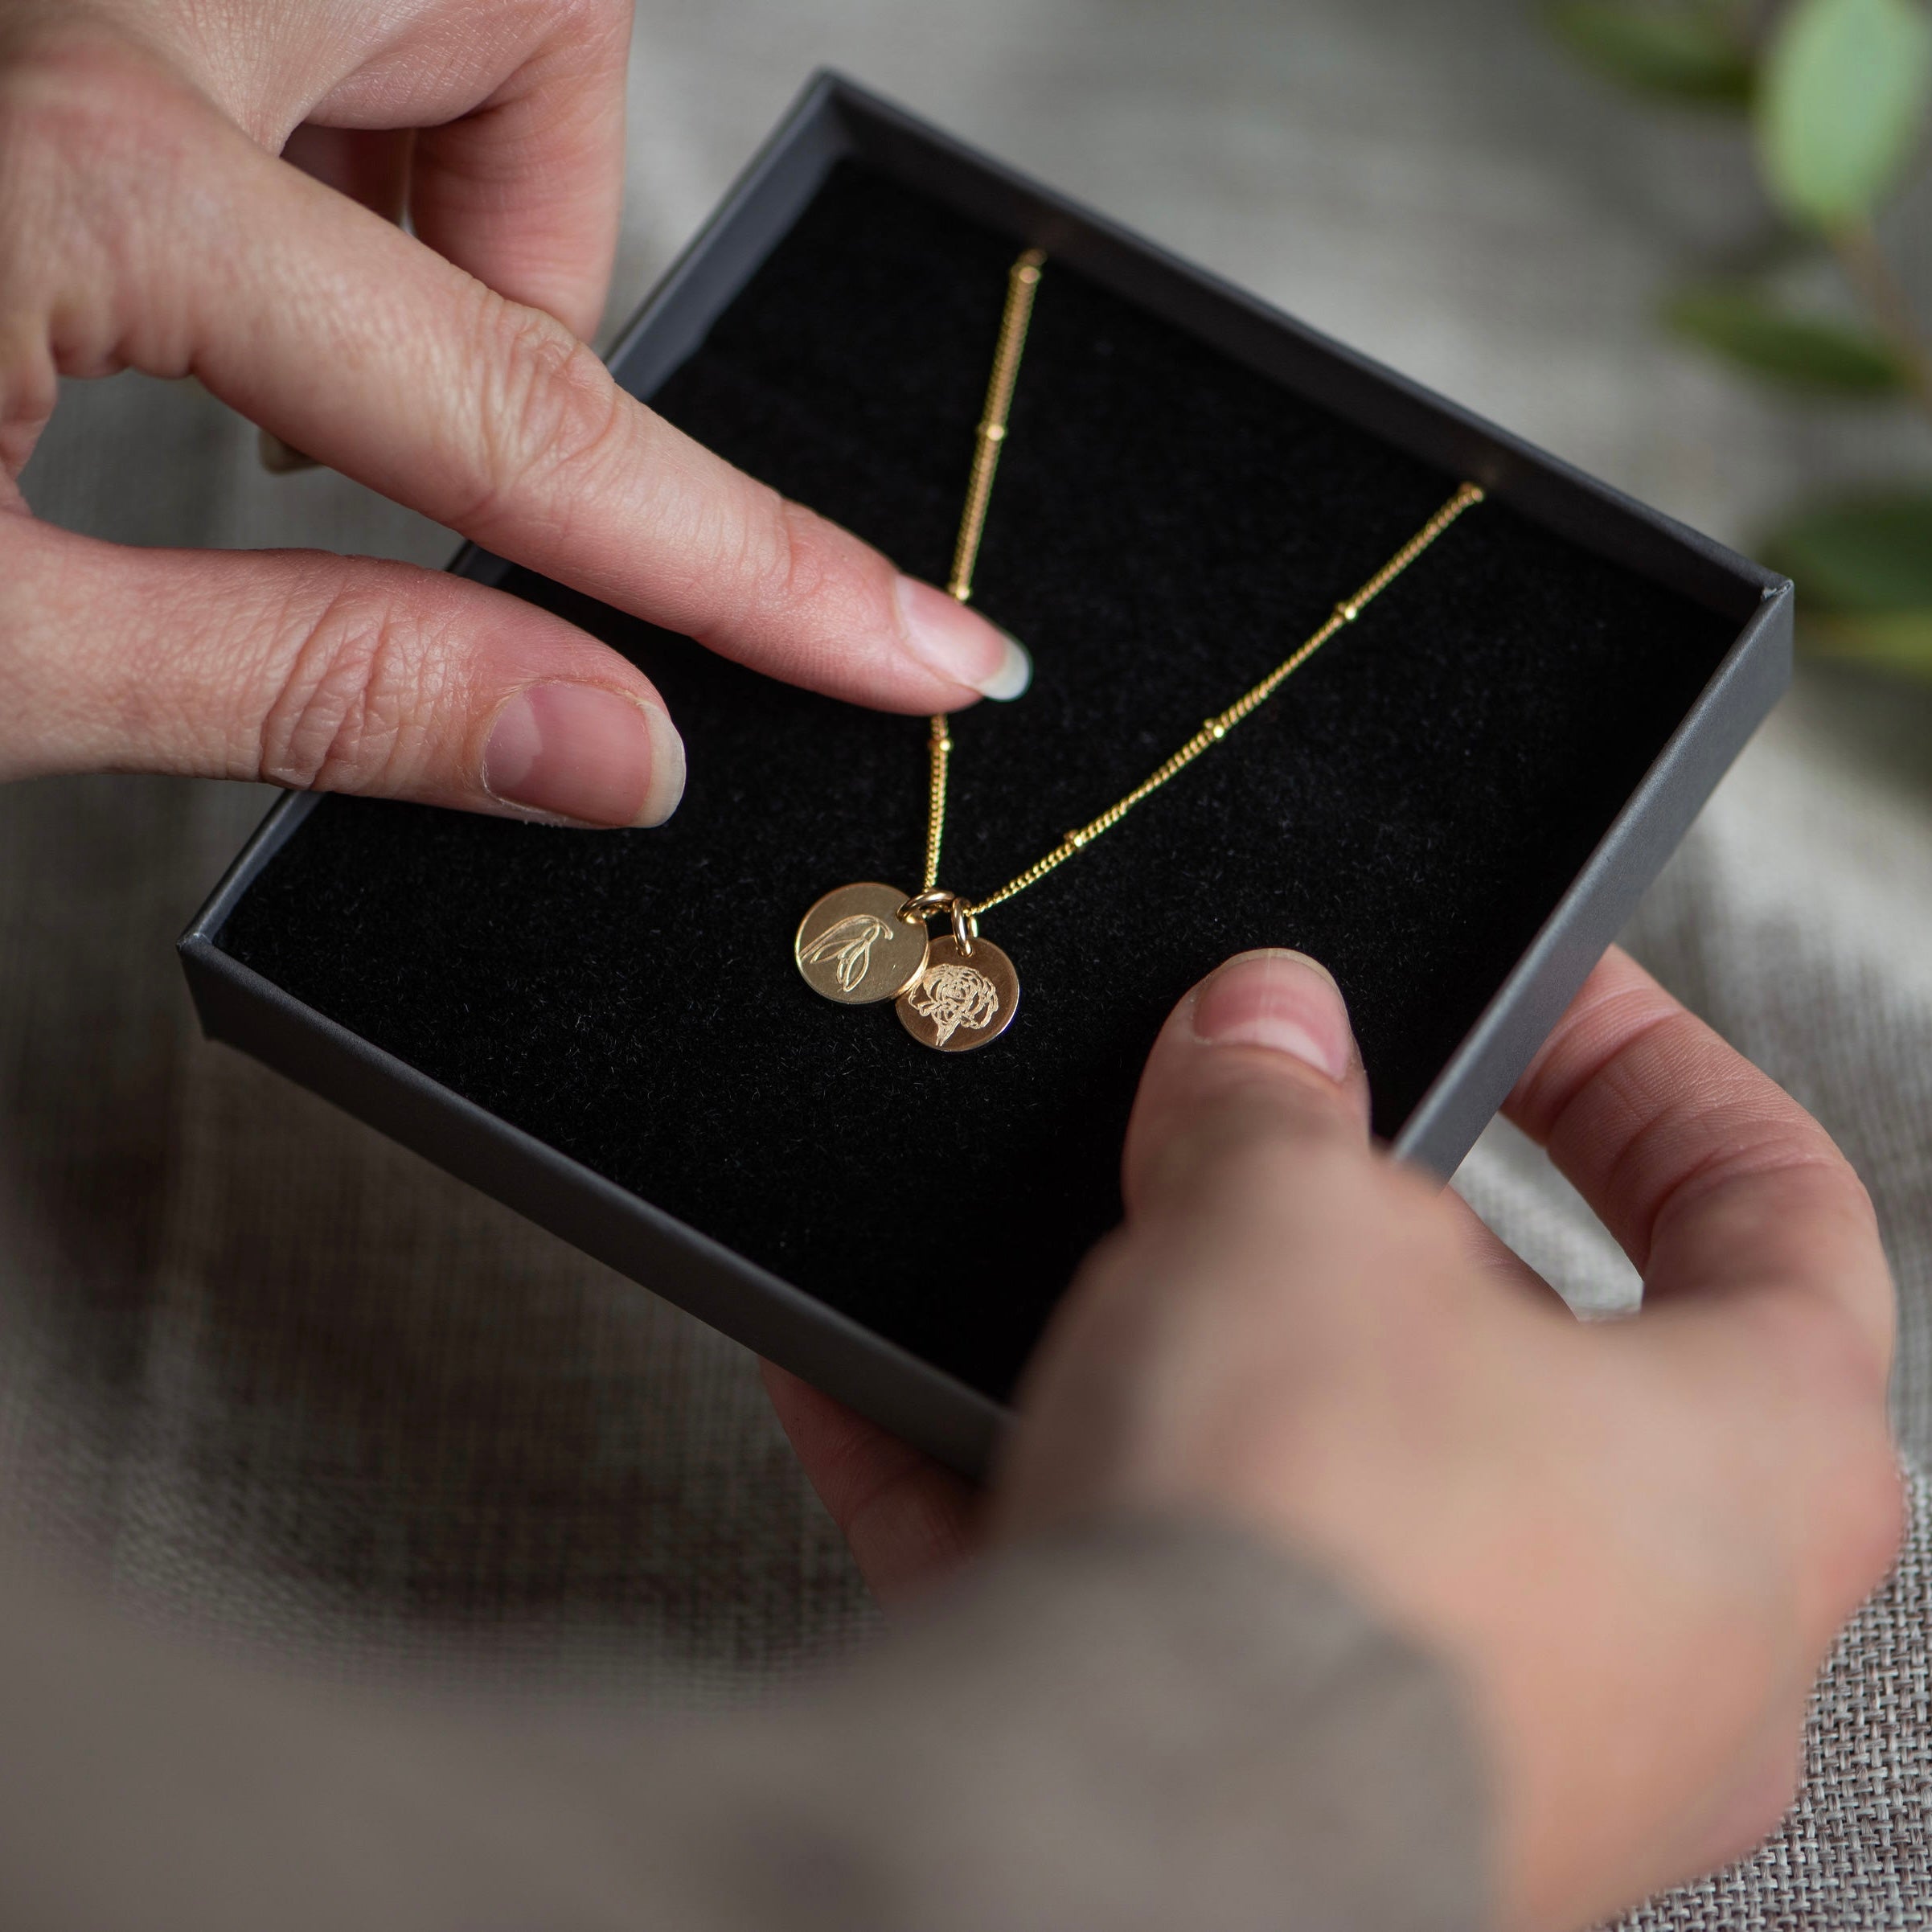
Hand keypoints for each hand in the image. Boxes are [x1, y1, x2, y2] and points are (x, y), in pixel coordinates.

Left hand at [0, 0, 1023, 820]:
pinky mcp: (14, 35)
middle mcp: (67, 4)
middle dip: (561, 211)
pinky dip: (320, 135)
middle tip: (481, 399)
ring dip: (444, 161)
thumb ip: (310, 687)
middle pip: (520, 0)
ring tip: (326, 359)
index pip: (523, 404)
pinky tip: (223, 290)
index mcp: (62, 169)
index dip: (750, 559)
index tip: (915, 646)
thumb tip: (614, 752)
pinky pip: (263, 7)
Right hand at [766, 945, 1901, 1930]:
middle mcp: (1662, 1637)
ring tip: (1058, 1269)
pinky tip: (900, 1413)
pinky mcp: (1304, 1800)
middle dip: (1365, 1233)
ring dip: (1186, 1369)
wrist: (1133, 1839)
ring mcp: (1485, 1739)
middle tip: (1262, 1145)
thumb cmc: (1324, 1550)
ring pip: (1331, 1493)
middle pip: (1523, 1361)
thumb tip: (1260, 1033)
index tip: (1544, 1002)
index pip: (1771, 1203)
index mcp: (1755, 1464)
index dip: (1646, 1065)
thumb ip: (1276, 1103)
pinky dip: (1057, 1495)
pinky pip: (1177, 1608)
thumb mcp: (1285, 1219)